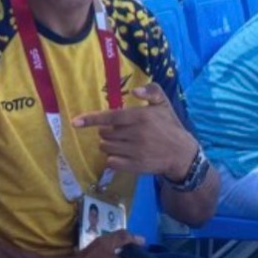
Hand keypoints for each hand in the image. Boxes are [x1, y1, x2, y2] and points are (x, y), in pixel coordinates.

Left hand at [73, 84, 197, 180]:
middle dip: (107, 132)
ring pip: (106, 148)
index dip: (91, 119)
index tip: (75, 122)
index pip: (110, 117)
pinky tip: (122, 155)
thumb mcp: (164, 104)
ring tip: (122, 143)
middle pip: (104, 134)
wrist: (182, 154)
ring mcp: (134, 152)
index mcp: (140, 117)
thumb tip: (134, 91)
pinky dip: (112, 159)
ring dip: (109, 145)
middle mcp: (135, 134)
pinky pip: (111, 162)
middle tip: (119, 132)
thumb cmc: (169, 126)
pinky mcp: (134, 166)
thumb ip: (151, 91)